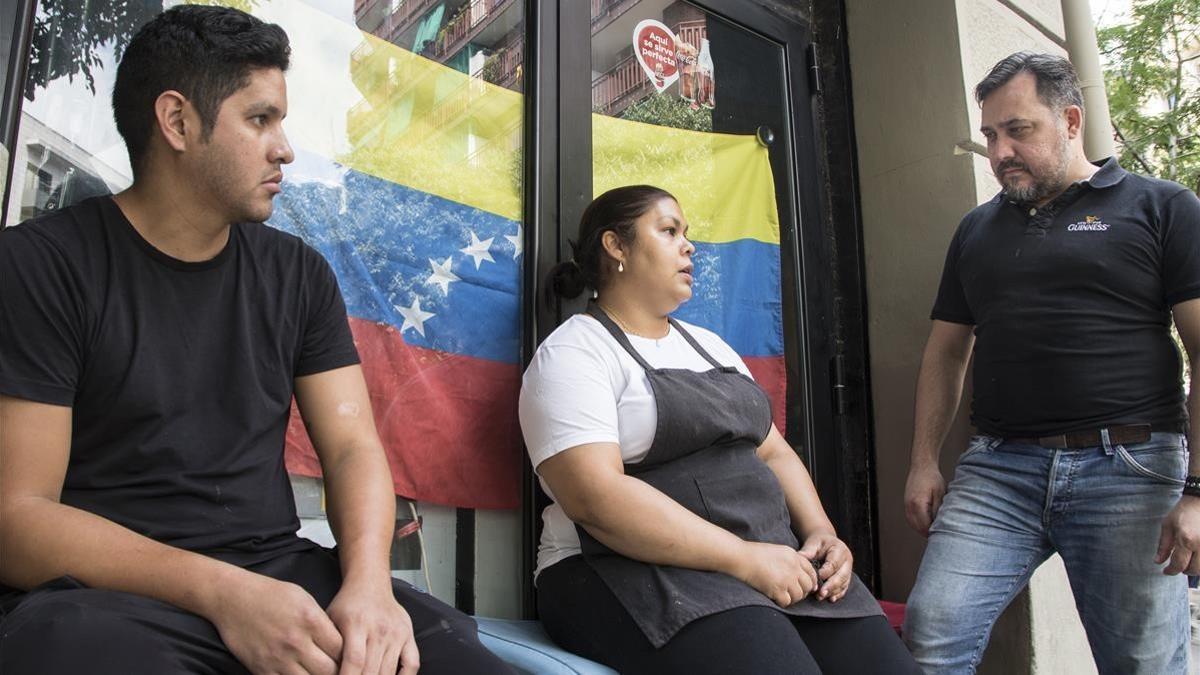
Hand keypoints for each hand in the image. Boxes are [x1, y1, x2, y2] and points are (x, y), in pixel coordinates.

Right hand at [209, 572, 342, 674]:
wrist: (233, 598)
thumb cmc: (271, 595)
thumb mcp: (305, 599)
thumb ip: (323, 622)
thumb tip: (340, 643)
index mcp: (311, 621)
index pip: (342, 649)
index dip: (347, 655)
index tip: (346, 657)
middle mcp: (296, 641)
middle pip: (329, 670)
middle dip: (335, 671)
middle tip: (335, 669)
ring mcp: (278, 658)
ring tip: (317, 672)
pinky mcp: (261, 669)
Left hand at [326, 578, 418, 674]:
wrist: (370, 584)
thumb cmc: (348, 604)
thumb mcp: (329, 620)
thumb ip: (329, 646)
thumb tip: (327, 672)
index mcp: (357, 623)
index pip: (354, 660)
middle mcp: (379, 628)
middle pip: (371, 670)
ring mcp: (397, 633)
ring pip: (389, 671)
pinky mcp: (408, 635)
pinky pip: (412, 664)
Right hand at [731, 541, 818, 607]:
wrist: (741, 557)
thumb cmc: (754, 553)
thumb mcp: (778, 551)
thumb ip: (790, 560)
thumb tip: (798, 574)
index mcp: (794, 556)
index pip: (811, 570)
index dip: (811, 580)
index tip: (807, 586)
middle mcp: (793, 567)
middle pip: (808, 585)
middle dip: (802, 591)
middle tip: (793, 593)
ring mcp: (786, 579)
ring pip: (799, 596)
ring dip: (792, 598)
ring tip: (782, 596)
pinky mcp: (777, 589)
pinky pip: (786, 602)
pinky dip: (781, 602)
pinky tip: (775, 598)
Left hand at [799, 531, 852, 601]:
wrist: (827, 543)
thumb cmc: (819, 543)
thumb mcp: (814, 543)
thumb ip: (808, 551)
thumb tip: (799, 557)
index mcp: (840, 550)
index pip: (834, 563)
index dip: (826, 572)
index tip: (817, 578)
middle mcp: (847, 560)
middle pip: (841, 575)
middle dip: (831, 585)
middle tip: (821, 593)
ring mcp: (848, 569)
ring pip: (843, 583)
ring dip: (833, 591)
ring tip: (821, 597)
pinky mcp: (846, 577)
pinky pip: (844, 587)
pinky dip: (838, 594)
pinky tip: (831, 599)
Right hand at [904, 461, 945, 536]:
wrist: (922, 467)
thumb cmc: (932, 478)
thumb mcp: (940, 495)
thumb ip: (938, 511)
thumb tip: (939, 524)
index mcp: (918, 504)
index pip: (925, 527)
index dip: (934, 533)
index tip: (942, 535)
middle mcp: (909, 506)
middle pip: (918, 528)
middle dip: (928, 533)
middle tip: (940, 534)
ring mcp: (906, 505)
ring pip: (913, 525)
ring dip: (922, 529)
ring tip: (934, 529)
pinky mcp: (906, 504)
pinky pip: (910, 519)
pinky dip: (918, 524)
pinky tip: (926, 523)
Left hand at [1157, 495, 1199, 574]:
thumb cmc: (1184, 512)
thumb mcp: (1168, 526)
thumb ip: (1164, 546)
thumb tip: (1158, 561)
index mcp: (1187, 540)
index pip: (1179, 564)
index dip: (1171, 571)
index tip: (1166, 571)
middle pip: (1194, 570)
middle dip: (1184, 570)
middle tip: (1178, 565)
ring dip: (1195, 567)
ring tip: (1188, 559)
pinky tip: (1196, 555)